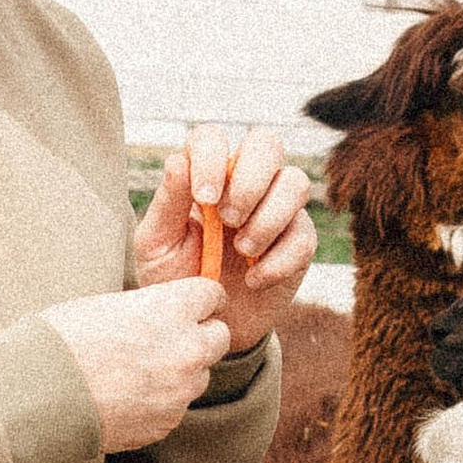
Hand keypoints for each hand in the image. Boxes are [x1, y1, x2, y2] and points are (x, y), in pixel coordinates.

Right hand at [44, 280, 231, 452]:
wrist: (39, 394)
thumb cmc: (62, 340)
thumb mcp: (108, 305)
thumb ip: (149, 309)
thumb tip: (163, 313)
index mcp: (171, 309)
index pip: (212, 295)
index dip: (200, 300)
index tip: (194, 305)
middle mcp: (186, 349)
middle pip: (219, 337)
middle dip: (200, 335)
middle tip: (170, 338)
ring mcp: (180, 390)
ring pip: (199, 375)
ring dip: (181, 371)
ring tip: (139, 371)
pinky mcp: (167, 422)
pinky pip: (176, 406)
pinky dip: (161, 401)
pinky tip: (127, 396)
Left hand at [134, 128, 316, 351]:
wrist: (202, 325)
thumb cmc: (175, 279)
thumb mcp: (158, 244)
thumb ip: (169, 202)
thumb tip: (180, 161)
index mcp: (205, 174)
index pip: (213, 137)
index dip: (212, 157)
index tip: (203, 198)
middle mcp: (245, 183)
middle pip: (266, 143)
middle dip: (250, 180)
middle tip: (228, 220)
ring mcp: (277, 210)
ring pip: (296, 182)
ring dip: (269, 217)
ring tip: (243, 251)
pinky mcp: (299, 242)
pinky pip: (304, 235)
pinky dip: (279, 260)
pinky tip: (255, 281)